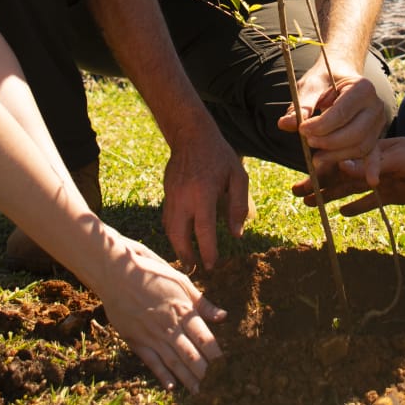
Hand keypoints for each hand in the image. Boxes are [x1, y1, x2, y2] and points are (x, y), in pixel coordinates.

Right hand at [100, 237, 227, 392]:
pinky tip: (172, 386)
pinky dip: (162, 375)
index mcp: (183, 310)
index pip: (205, 339)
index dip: (216, 355)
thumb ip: (201, 302)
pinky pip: (152, 362)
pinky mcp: (135, 340)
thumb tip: (223, 316)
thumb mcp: (180, 281)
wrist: (115, 271)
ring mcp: (151, 335)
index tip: (225, 367)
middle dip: (204, 373)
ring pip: (174, 362)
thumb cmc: (150, 271)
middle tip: (216, 386)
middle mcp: (169, 327)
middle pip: (191, 355)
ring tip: (199, 391)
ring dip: (187, 378)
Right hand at [163, 126, 250, 269]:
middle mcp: (184, 197)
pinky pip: (167, 219)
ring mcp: (172, 195)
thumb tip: (236, 234)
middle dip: (187, 255)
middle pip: (180, 234)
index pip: (204, 230)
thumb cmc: (219, 156)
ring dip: (178, 247)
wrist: (190, 135)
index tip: (212, 265)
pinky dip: (173, 233)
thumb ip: (238, 206)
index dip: (207, 251)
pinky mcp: (166, 193)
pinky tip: (182, 240)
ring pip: (170, 229)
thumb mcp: (238, 176)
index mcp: (204, 193)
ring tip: (188, 259)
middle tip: (196, 269)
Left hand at [279, 61, 389, 173]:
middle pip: (355, 134)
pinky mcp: (375, 137)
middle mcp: (376, 106)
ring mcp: (378, 123)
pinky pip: (370, 154)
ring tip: (316, 158)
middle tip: (307, 143)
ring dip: (337, 156)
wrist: (340, 77)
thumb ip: (301, 105)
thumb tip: (285, 124)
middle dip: (329, 143)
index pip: (342, 113)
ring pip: (361, 147)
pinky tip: (370, 180)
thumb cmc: (324, 79)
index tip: (301, 130)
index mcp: (363, 87)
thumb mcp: (311, 85)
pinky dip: (367, 167)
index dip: (321, 125)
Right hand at [290, 135, 404, 215]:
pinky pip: (369, 202)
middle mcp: (372, 167)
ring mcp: (381, 181)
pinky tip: (341, 213)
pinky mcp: (393, 194)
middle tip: (294, 192)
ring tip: (308, 202)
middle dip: (317, 184)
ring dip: (329, 196)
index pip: (339, 162)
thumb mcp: (399, 158)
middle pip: (338, 177)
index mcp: (371, 154)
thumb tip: (342, 166)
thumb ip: (371, 164)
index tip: (299, 177)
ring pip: (349, 190)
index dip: (319, 170)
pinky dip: (355, 206)